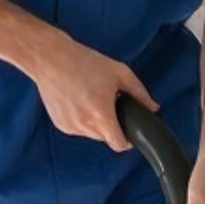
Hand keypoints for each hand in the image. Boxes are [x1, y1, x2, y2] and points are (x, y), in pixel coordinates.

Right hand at [30, 36, 156, 151]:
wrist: (50, 59)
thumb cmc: (84, 62)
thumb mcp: (119, 73)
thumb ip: (139, 93)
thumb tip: (153, 108)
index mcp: (101, 115)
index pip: (118, 145)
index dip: (127, 141)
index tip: (129, 131)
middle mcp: (84, 125)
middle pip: (106, 138)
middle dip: (111, 125)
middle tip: (108, 103)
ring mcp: (70, 126)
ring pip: (91, 134)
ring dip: (96, 123)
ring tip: (91, 99)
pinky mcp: (60, 124)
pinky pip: (78, 129)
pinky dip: (82, 120)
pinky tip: (78, 101)